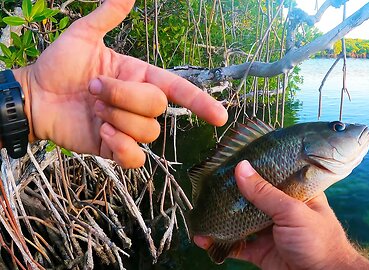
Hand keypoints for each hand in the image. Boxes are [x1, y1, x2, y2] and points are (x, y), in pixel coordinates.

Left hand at [13, 0, 226, 167]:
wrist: (35, 97)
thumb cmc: (58, 66)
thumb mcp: (83, 36)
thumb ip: (107, 15)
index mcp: (139, 77)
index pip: (178, 90)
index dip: (200, 102)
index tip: (219, 116)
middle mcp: (138, 103)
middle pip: (157, 108)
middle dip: (124, 97)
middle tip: (94, 90)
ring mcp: (128, 127)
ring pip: (147, 132)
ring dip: (117, 118)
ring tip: (93, 109)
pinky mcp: (115, 148)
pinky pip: (136, 158)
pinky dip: (122, 147)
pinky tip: (102, 132)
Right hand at [195, 161, 368, 269]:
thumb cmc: (320, 242)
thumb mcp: (292, 211)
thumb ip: (265, 192)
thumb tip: (241, 167)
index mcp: (293, 193)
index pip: (269, 174)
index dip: (250, 168)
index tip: (228, 160)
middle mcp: (279, 210)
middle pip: (250, 198)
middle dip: (229, 194)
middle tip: (206, 186)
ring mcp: (268, 231)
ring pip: (239, 221)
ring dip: (221, 219)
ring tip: (201, 211)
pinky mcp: (260, 252)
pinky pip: (236, 245)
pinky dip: (220, 243)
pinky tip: (205, 238)